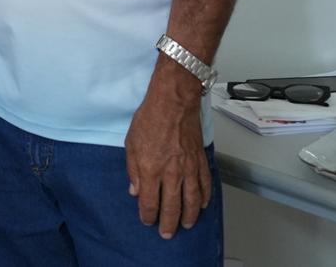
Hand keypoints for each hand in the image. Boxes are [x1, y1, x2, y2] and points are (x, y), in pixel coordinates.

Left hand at [125, 78, 210, 238]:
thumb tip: (135, 190)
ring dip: (189, 216)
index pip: (150, 201)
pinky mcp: (200, 161)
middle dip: (169, 223)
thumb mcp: (130, 143)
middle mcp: (172, 173)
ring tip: (186, 225)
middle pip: (172, 207)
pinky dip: (204, 198)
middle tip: (167, 233)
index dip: (148, 215)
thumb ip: (133, 169)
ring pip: (192, 200)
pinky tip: (201, 205)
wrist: (173, 103)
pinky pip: (205, 185)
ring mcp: (189, 168)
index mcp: (151, 169)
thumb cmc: (149, 119)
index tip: (147, 221)